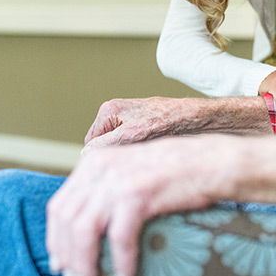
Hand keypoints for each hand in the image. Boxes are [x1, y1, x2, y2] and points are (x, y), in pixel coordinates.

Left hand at [46, 136, 230, 275]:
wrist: (212, 162)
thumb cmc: (177, 171)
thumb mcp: (131, 170)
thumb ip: (105, 189)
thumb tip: (83, 224)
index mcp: (95, 162)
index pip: (59, 206)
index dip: (56, 239)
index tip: (60, 261)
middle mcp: (101, 167)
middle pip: (67, 221)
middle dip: (68, 256)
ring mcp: (119, 179)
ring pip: (85, 231)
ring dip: (86, 263)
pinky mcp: (138, 193)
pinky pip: (118, 237)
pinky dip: (120, 261)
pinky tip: (126, 275)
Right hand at [83, 96, 198, 151]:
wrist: (188, 117)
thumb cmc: (164, 122)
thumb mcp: (130, 136)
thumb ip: (106, 144)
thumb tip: (86, 154)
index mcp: (107, 110)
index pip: (90, 143)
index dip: (101, 157)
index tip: (114, 165)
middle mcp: (113, 111)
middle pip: (102, 144)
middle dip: (114, 154)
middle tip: (131, 157)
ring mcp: (124, 117)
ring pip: (115, 145)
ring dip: (124, 152)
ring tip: (141, 151)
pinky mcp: (135, 122)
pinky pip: (126, 142)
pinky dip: (133, 148)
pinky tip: (146, 148)